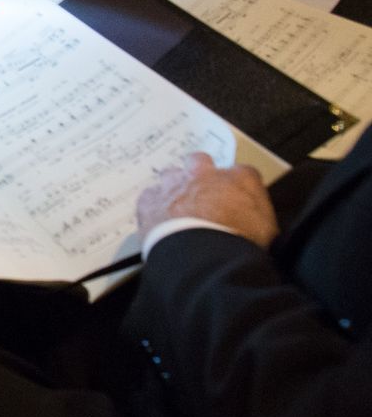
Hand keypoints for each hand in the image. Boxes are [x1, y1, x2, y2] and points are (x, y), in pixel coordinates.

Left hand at [135, 153, 278, 249]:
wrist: (206, 255)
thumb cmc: (242, 243)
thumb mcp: (267, 229)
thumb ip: (258, 214)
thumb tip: (253, 217)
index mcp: (240, 179)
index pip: (242, 173)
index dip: (237, 187)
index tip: (235, 200)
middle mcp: (204, 175)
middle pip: (199, 160)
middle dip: (200, 172)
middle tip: (202, 193)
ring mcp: (174, 185)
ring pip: (171, 174)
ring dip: (174, 187)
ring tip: (178, 207)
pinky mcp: (150, 201)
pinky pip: (149, 196)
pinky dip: (154, 206)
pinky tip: (158, 218)